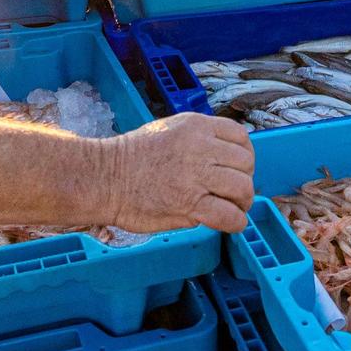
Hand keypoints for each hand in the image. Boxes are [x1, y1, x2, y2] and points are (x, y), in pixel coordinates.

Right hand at [102, 114, 254, 232]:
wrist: (104, 177)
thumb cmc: (130, 157)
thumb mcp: (169, 129)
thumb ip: (197, 139)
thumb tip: (222, 157)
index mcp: (196, 126)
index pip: (240, 136)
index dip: (244, 155)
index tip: (238, 168)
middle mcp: (201, 147)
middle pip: (246, 163)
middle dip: (244, 180)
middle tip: (234, 193)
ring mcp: (196, 176)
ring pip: (242, 188)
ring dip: (242, 203)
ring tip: (233, 209)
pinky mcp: (190, 204)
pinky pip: (229, 215)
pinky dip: (235, 223)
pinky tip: (229, 224)